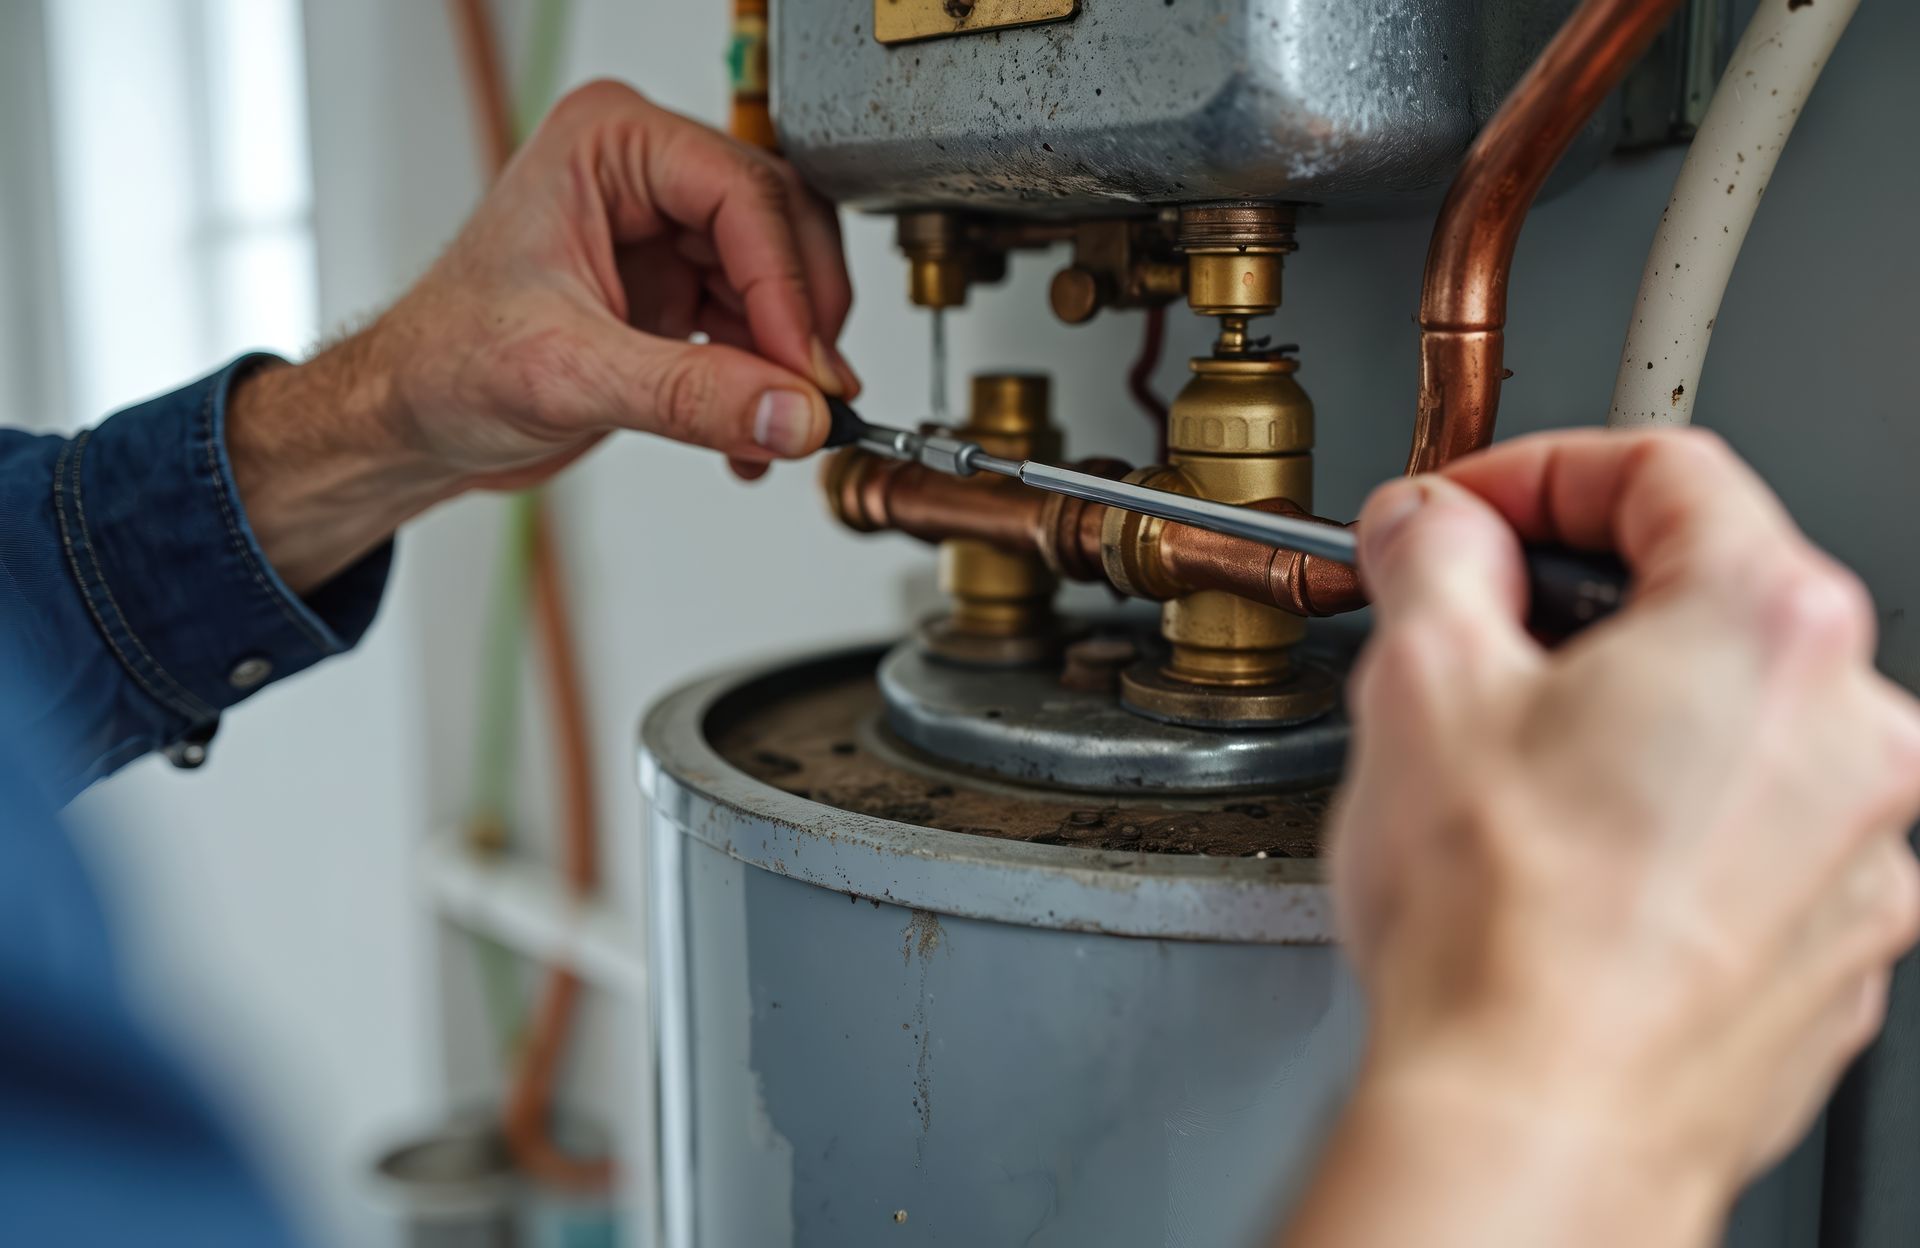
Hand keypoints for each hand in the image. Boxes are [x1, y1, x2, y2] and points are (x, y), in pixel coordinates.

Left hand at [227, 80, 856, 592]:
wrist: (409, 419)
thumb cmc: (442, 362)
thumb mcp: (568, 376)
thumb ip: (692, 397)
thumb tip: (793, 414)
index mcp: (608, 144)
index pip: (743, 194)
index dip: (787, 289)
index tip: (806, 372)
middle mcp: (644, 173)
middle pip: (780, 229)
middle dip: (800, 324)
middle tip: (812, 401)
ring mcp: (666, 230)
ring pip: (781, 281)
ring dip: (788, 365)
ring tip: (776, 431)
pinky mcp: (678, 288)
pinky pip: (759, 327)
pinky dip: (766, 386)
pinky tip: (750, 437)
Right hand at [1286, 429, 1919, 1247]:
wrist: (1537, 1124)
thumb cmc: (1503, 932)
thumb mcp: (1420, 677)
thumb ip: (1431, 556)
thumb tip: (1430, 528)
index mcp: (1770, 625)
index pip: (1662, 471)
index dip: (1535, 475)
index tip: (1469, 515)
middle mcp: (1856, 729)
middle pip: (1703, 597)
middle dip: (1572, 606)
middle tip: (1465, 646)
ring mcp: (1863, 847)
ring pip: (1728, 723)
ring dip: (1618, 721)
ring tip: (1505, 784)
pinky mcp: (1839, 940)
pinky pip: (1749, 831)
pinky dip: (1664, 821)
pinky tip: (1567, 869)